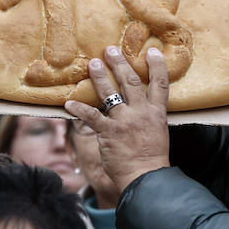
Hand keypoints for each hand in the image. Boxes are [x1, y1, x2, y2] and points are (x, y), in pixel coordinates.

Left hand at [65, 46, 170, 194]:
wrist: (146, 179)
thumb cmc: (152, 160)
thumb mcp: (158, 134)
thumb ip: (148, 119)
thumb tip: (138, 110)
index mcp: (156, 113)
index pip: (160, 84)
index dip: (156, 66)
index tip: (152, 51)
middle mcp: (141, 113)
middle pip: (130, 82)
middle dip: (120, 64)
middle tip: (110, 49)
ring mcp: (124, 122)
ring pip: (110, 93)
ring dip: (100, 77)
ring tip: (92, 64)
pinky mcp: (109, 133)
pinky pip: (91, 117)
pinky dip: (79, 110)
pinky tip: (68, 104)